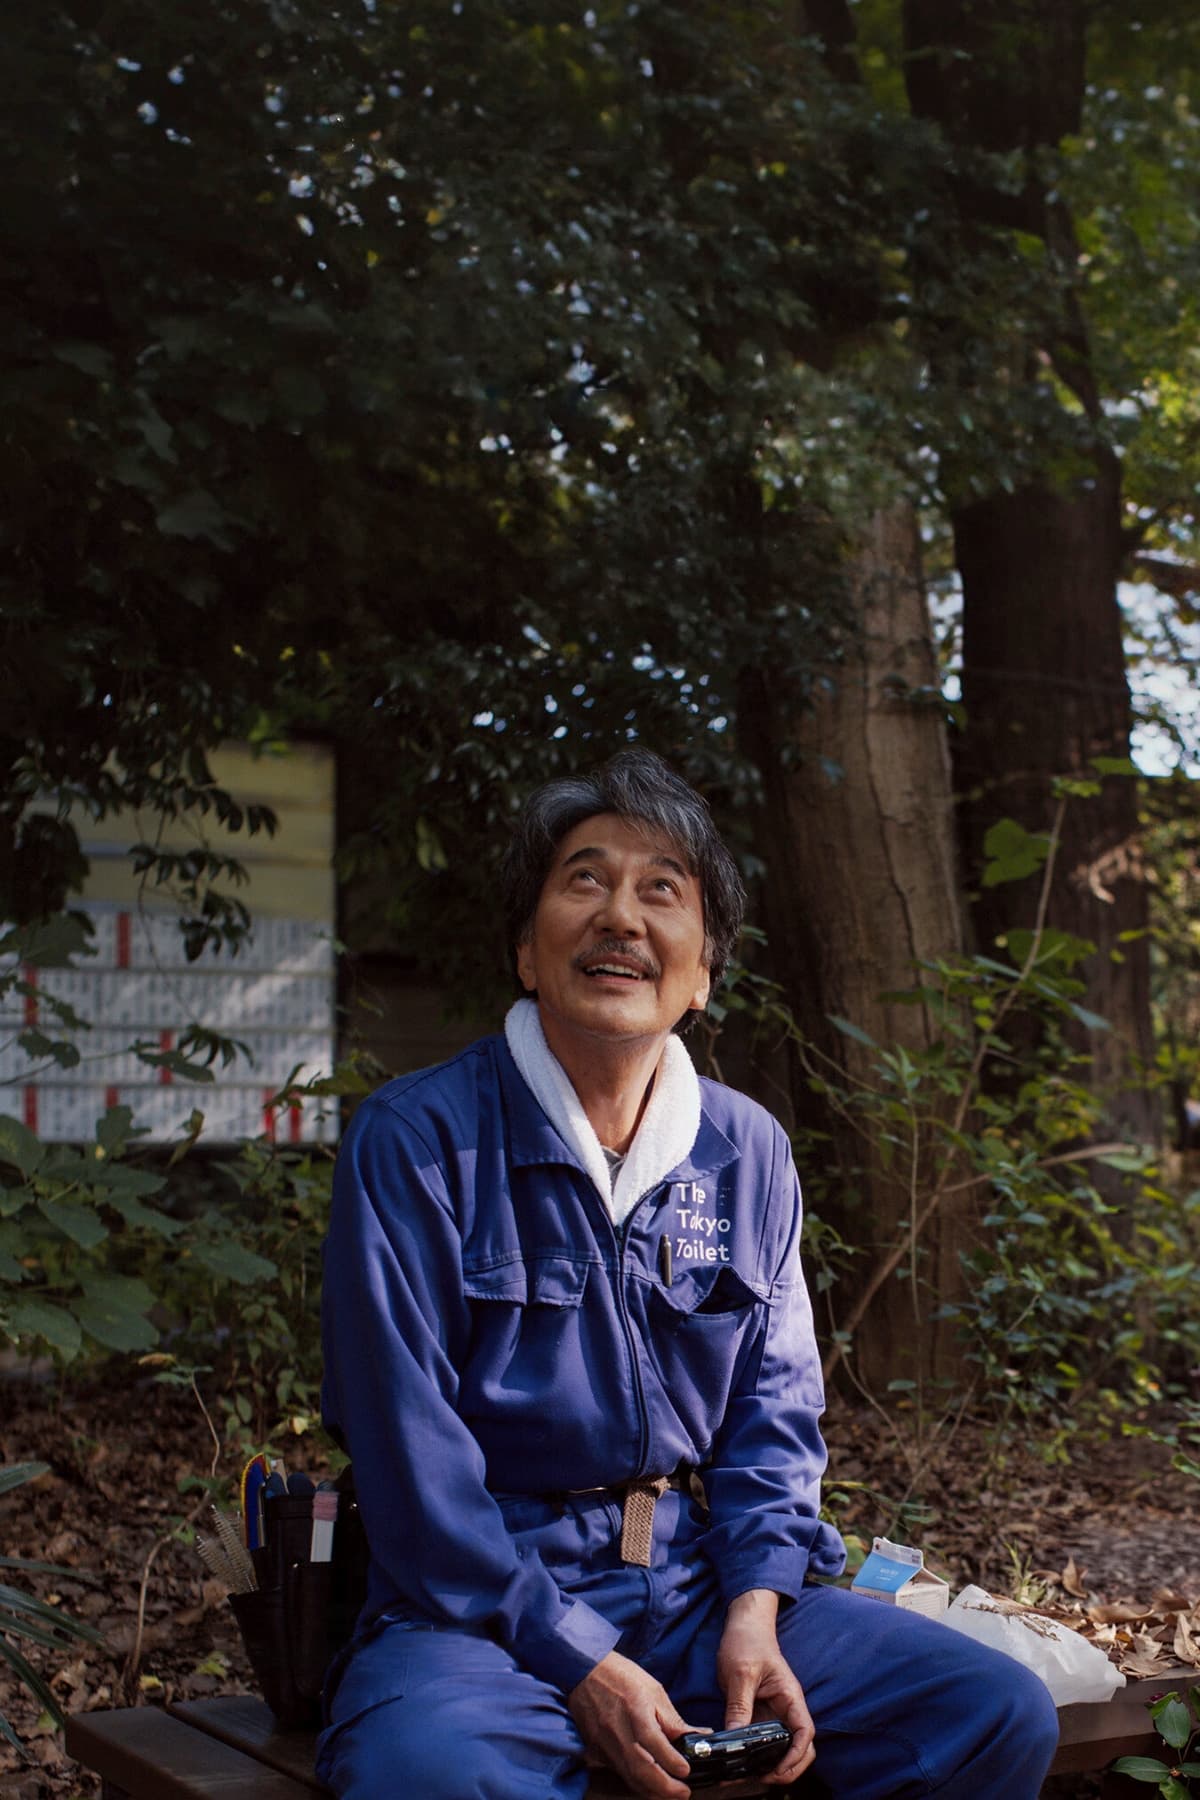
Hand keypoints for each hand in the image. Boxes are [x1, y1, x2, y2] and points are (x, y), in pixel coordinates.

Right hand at [568, 1649, 697, 1798]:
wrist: (584, 1671)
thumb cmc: (622, 1676)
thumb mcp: (654, 1691)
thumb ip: (672, 1720)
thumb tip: (697, 1736)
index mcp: (635, 1711)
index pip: (654, 1744)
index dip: (672, 1761)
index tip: (687, 1771)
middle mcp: (618, 1731)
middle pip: (641, 1769)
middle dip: (664, 1787)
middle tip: (683, 1793)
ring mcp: (604, 1743)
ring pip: (629, 1776)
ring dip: (651, 1790)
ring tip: (670, 1794)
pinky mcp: (596, 1750)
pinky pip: (618, 1772)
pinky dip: (636, 1782)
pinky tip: (649, 1785)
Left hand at [717, 1590, 815, 1786]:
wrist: (743, 1625)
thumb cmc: (747, 1641)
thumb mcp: (740, 1672)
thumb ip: (739, 1706)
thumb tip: (735, 1738)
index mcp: (790, 1696)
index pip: (805, 1732)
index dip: (797, 1755)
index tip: (778, 1770)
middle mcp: (786, 1709)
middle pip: (801, 1748)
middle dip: (788, 1768)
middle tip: (762, 1779)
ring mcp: (774, 1713)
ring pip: (782, 1748)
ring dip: (771, 1765)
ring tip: (747, 1775)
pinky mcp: (760, 1715)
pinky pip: (763, 1741)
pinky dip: (756, 1756)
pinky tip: (740, 1763)